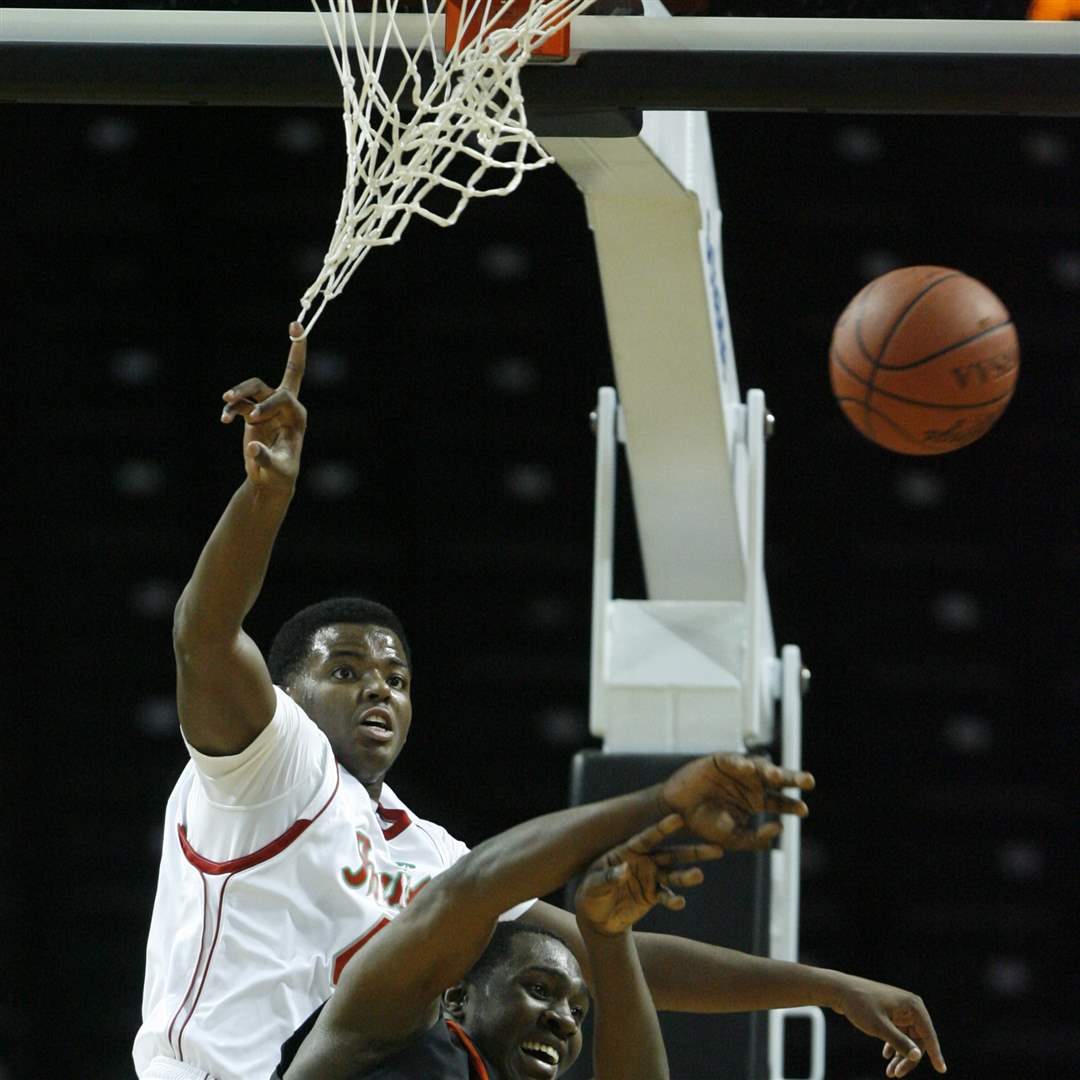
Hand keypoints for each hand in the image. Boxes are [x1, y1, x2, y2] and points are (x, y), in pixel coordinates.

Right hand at [221, 322, 307, 489]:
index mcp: (298, 417)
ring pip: (254, 386)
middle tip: (295, 325)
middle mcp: (286, 406)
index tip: (254, 414)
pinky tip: (224, 420)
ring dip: (240, 390)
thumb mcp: (275, 470)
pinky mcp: (252, 412)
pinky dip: (230, 408)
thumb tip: (254, 448)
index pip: (286, 397)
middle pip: (288, 375)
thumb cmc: (279, 475)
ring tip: (227, 400)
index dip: (270, 402)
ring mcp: (269, 406)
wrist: (271, 480)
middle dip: (295, 349)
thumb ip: (265, 458)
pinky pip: (239, 403)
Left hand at [574, 815, 724, 935]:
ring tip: (699, 876)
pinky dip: (673, 900)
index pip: (647, 837)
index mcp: (628, 851)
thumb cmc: (591, 893)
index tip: (678, 818)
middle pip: (672, 854)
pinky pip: (667, 896)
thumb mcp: (593, 885)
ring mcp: (651, 878)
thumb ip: (608, 876)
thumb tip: (623, 870)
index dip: (662, 829)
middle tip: (715, 847)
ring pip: (674, 874)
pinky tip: (679, 903)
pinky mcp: (653, 895)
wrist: (596, 916)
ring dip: (687, 876)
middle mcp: (644, 861)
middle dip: (692, 851)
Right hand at [660, 754, 813, 847]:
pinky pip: (733, 760)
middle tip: (808, 781)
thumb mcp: (734, 839)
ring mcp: (737, 772)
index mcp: (756, 802)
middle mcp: (751, 785)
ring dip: (770, 770)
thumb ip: (756, 838)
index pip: (780, 802)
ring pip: (760, 766)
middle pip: (777, 780)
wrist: (677, 815)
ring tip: (776, 776)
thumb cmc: (706, 826)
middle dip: (793, 779)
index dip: (792, 805)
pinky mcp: (720, 761)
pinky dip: (740, 763)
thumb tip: (780, 828)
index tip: (803, 810)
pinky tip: (747, 768)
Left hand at [829, 973, 945, 1076]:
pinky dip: (894, 1046)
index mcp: (912, 1005)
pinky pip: (899, 1034)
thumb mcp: (879, 1027)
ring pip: (907, 1039)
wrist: (839, 990)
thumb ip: (899, 1042)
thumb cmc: (859, 1005)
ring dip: (900, 1055)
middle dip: (908, 1059)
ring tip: (889, 1072)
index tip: (941, 1069)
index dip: (935, 1053)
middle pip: (918, 1040)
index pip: (928, 1034)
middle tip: (895, 1075)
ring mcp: (900, 1009)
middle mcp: (909, 1006)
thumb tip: (917, 1056)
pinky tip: (885, 1055)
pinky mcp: (891, 1013)